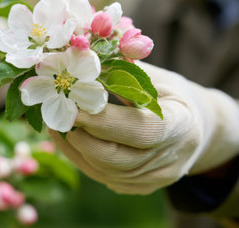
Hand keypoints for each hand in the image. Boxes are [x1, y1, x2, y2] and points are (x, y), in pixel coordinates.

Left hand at [48, 62, 238, 193]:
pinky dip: (80, 158)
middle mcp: (171, 158)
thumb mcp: (154, 78)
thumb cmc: (168, 94)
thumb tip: (79, 62)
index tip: (73, 108)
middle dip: (83, 137)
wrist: (192, 127)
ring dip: (75, 149)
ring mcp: (156, 178)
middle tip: (59, 116)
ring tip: (56, 124)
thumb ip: (121, 73)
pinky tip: (66, 139)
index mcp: (180, 124)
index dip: (103, 123)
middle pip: (119, 158)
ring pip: (105, 171)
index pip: (139, 130)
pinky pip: (103, 177)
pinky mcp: (140, 187)